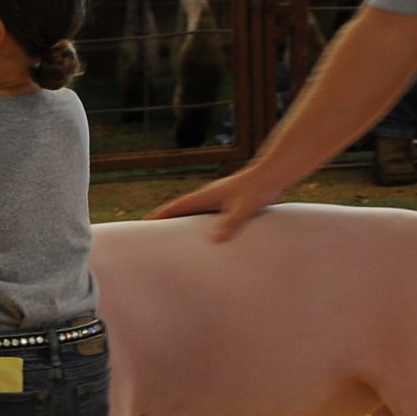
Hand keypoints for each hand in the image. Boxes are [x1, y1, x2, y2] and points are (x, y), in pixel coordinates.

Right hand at [148, 162, 294, 240]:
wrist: (271, 175)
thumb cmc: (257, 189)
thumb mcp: (243, 208)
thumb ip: (229, 223)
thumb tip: (213, 239)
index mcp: (206, 196)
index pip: (177, 207)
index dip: (160, 215)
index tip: (145, 224)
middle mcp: (208, 197)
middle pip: (181, 211)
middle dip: (168, 221)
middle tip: (153, 236)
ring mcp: (217, 199)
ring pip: (194, 214)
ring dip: (184, 224)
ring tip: (175, 240)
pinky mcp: (228, 203)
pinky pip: (207, 217)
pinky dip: (200, 226)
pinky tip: (205, 237)